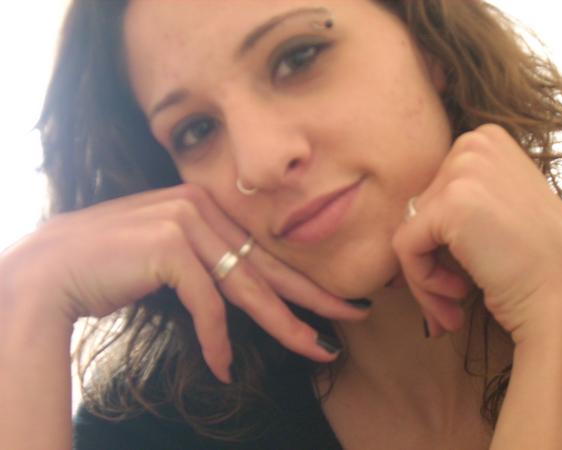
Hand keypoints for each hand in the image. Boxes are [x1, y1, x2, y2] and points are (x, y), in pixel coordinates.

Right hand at [0, 184, 367, 381]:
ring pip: (246, 286)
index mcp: (206, 205)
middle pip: (267, 266)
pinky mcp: (169, 246)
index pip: (262, 251)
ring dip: (282, 324)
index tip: (334, 301)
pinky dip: (216, 338)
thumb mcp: (170, 256)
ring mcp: (185, 222)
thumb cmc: (110, 265)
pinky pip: (206, 303)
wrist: (51, 269)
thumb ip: (207, 262)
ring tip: (315, 349)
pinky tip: (222, 367)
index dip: (301, 280)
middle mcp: (201, 207)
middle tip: (353, 316)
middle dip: (313, 297)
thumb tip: (244, 293)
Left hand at [392, 124, 561, 343]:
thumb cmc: (537, 264)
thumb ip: (459, 197)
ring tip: (453, 302)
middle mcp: (475, 144)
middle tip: (453, 295)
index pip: (431, 192)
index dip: (438, 239)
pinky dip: (422, 280)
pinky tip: (458, 294)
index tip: (460, 270)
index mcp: (487, 140)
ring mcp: (464, 170)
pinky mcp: (451, 203)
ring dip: (424, 276)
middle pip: (417, 210)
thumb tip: (410, 211)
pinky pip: (404, 246)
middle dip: (429, 259)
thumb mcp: (500, 206)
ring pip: (408, 230)